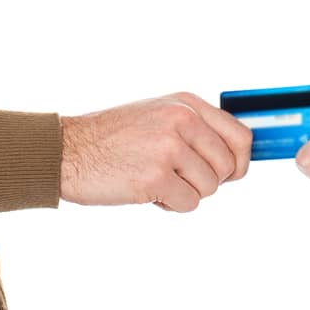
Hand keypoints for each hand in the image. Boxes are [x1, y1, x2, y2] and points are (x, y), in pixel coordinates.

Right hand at [60, 92, 252, 211]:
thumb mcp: (159, 115)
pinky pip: (187, 203)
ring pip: (209, 188)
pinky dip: (170, 205)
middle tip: (179, 179)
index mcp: (186, 103)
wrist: (69, 150)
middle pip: (227, 167)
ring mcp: (169, 146)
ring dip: (185, 193)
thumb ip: (196, 128)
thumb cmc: (114, 138)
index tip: (227, 174)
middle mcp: (182, 119)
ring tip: (157, 181)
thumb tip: (238, 159)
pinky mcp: (156, 175)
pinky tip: (146, 191)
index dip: (239, 162)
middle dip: (207, 181)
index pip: (240, 136)